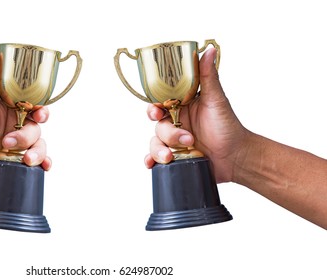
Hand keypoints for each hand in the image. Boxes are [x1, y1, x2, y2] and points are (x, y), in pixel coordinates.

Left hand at [0, 50, 50, 184]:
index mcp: (13, 108)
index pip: (35, 105)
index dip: (42, 110)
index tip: (38, 114)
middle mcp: (19, 125)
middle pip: (38, 127)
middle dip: (30, 135)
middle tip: (15, 140)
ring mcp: (21, 143)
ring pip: (40, 144)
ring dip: (34, 152)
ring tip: (19, 157)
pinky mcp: (21, 159)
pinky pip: (40, 160)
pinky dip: (44, 163)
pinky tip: (42, 166)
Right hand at [144, 48, 248, 182]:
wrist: (236, 158)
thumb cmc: (228, 127)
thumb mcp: (217, 100)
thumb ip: (208, 76)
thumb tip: (209, 50)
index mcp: (183, 106)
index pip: (160, 102)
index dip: (154, 107)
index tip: (157, 111)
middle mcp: (176, 122)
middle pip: (157, 124)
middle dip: (164, 132)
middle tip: (179, 137)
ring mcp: (174, 141)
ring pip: (155, 142)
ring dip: (161, 149)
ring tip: (175, 155)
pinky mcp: (175, 157)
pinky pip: (155, 157)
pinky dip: (151, 160)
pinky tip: (153, 164)